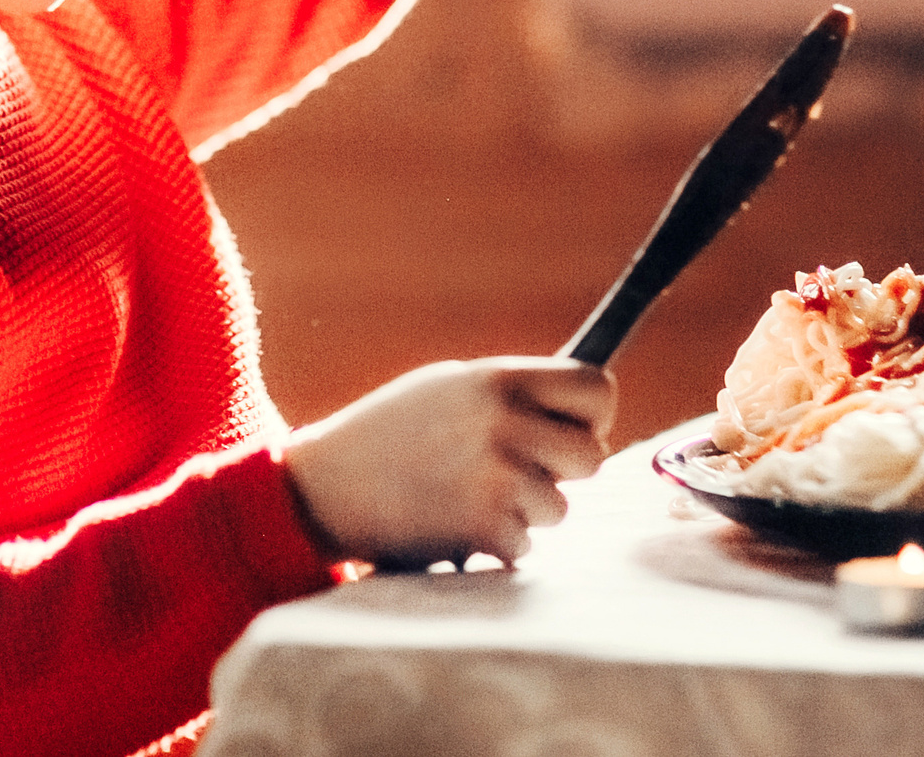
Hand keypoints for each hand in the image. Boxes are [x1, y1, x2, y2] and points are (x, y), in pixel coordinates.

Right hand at [280, 356, 616, 567]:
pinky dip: (497, 542)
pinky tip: (455, 521)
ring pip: (559, 508)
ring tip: (473, 495)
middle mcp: (505, 423)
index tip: (573, 428)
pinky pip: (524, 544)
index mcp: (499, 379)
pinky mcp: (484, 527)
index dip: (593, 414)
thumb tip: (579, 412)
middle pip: (592, 457)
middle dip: (566, 472)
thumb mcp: (449, 387)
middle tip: (527, 471)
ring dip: (527, 512)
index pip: (596, 388)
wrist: (326, 486)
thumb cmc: (389, 433)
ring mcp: (497, 477)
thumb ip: (512, 395)